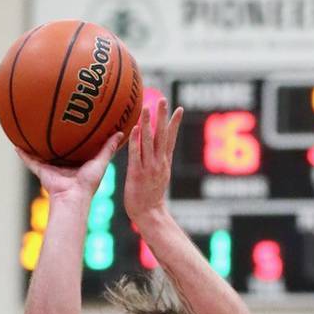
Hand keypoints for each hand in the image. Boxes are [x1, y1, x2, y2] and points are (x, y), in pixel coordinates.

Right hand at [15, 131, 122, 202]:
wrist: (72, 197)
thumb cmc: (88, 183)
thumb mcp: (101, 163)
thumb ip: (108, 149)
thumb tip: (120, 132)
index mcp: (77, 164)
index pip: (76, 147)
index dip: (75, 136)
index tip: (75, 122)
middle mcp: (63, 165)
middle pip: (58, 149)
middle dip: (55, 137)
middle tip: (52, 120)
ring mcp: (51, 168)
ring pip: (42, 153)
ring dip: (36, 143)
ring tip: (30, 129)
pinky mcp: (41, 171)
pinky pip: (30, 161)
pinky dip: (22, 154)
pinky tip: (15, 143)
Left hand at [124, 96, 182, 224]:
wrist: (149, 214)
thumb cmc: (151, 197)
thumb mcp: (159, 177)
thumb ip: (157, 162)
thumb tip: (156, 152)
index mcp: (164, 162)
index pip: (171, 139)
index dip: (174, 123)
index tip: (179, 108)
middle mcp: (159, 163)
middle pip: (162, 136)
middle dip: (163, 117)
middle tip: (162, 100)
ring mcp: (148, 168)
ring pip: (149, 142)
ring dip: (148, 124)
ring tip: (146, 107)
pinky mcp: (137, 174)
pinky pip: (136, 155)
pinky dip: (136, 142)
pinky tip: (134, 129)